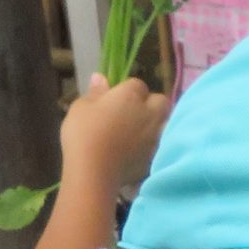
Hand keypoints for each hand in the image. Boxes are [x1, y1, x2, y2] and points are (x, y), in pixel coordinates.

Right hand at [59, 73, 169, 193]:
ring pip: (167, 122)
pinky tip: (144, 150)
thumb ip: (95, 92)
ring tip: (144, 131)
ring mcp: (156, 135)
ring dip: (159, 123)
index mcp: (130, 96)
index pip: (137, 84)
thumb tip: (100, 77)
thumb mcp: (81, 107)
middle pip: (161, 101)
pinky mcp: (157, 155)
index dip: (129, 91)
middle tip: (136, 113)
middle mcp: (149, 112)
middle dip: (152, 104)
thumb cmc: (83, 134)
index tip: (117, 100)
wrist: (94, 171)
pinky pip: (163, 144)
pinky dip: (156, 144)